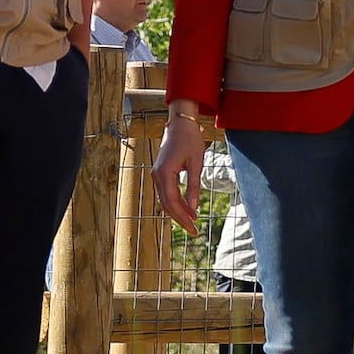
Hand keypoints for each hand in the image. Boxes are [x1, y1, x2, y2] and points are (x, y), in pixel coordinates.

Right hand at [153, 101, 216, 228]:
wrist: (180, 123)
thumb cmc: (190, 140)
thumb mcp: (196, 164)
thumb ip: (194, 187)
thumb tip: (194, 209)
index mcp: (164, 173)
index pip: (172, 202)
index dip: (183, 217)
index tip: (194, 228)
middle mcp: (156, 175)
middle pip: (166, 204)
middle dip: (180, 218)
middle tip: (194, 231)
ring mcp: (157, 174)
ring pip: (166, 199)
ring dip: (179, 211)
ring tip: (193, 221)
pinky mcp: (160, 172)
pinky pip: (167, 192)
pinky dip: (177, 201)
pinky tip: (188, 208)